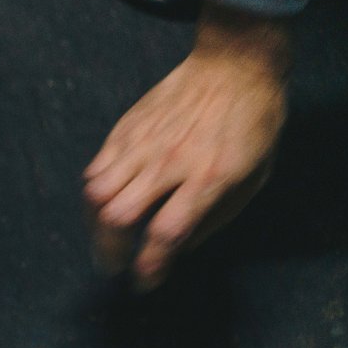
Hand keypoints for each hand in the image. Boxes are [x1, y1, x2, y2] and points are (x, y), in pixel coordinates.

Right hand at [83, 3, 289, 291]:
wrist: (235, 65)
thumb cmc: (252, 124)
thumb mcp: (253, 178)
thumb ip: (214, 217)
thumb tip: (177, 249)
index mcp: (209, 177)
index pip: (166, 233)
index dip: (150, 266)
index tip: (145, 281)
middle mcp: (170, 163)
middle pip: (118, 217)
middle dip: (110, 251)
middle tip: (114, 263)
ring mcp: (143, 144)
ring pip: (97, 195)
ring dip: (95, 226)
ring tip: (105, 236)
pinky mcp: (125, 130)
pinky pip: (95, 170)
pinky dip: (94, 195)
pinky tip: (104, 203)